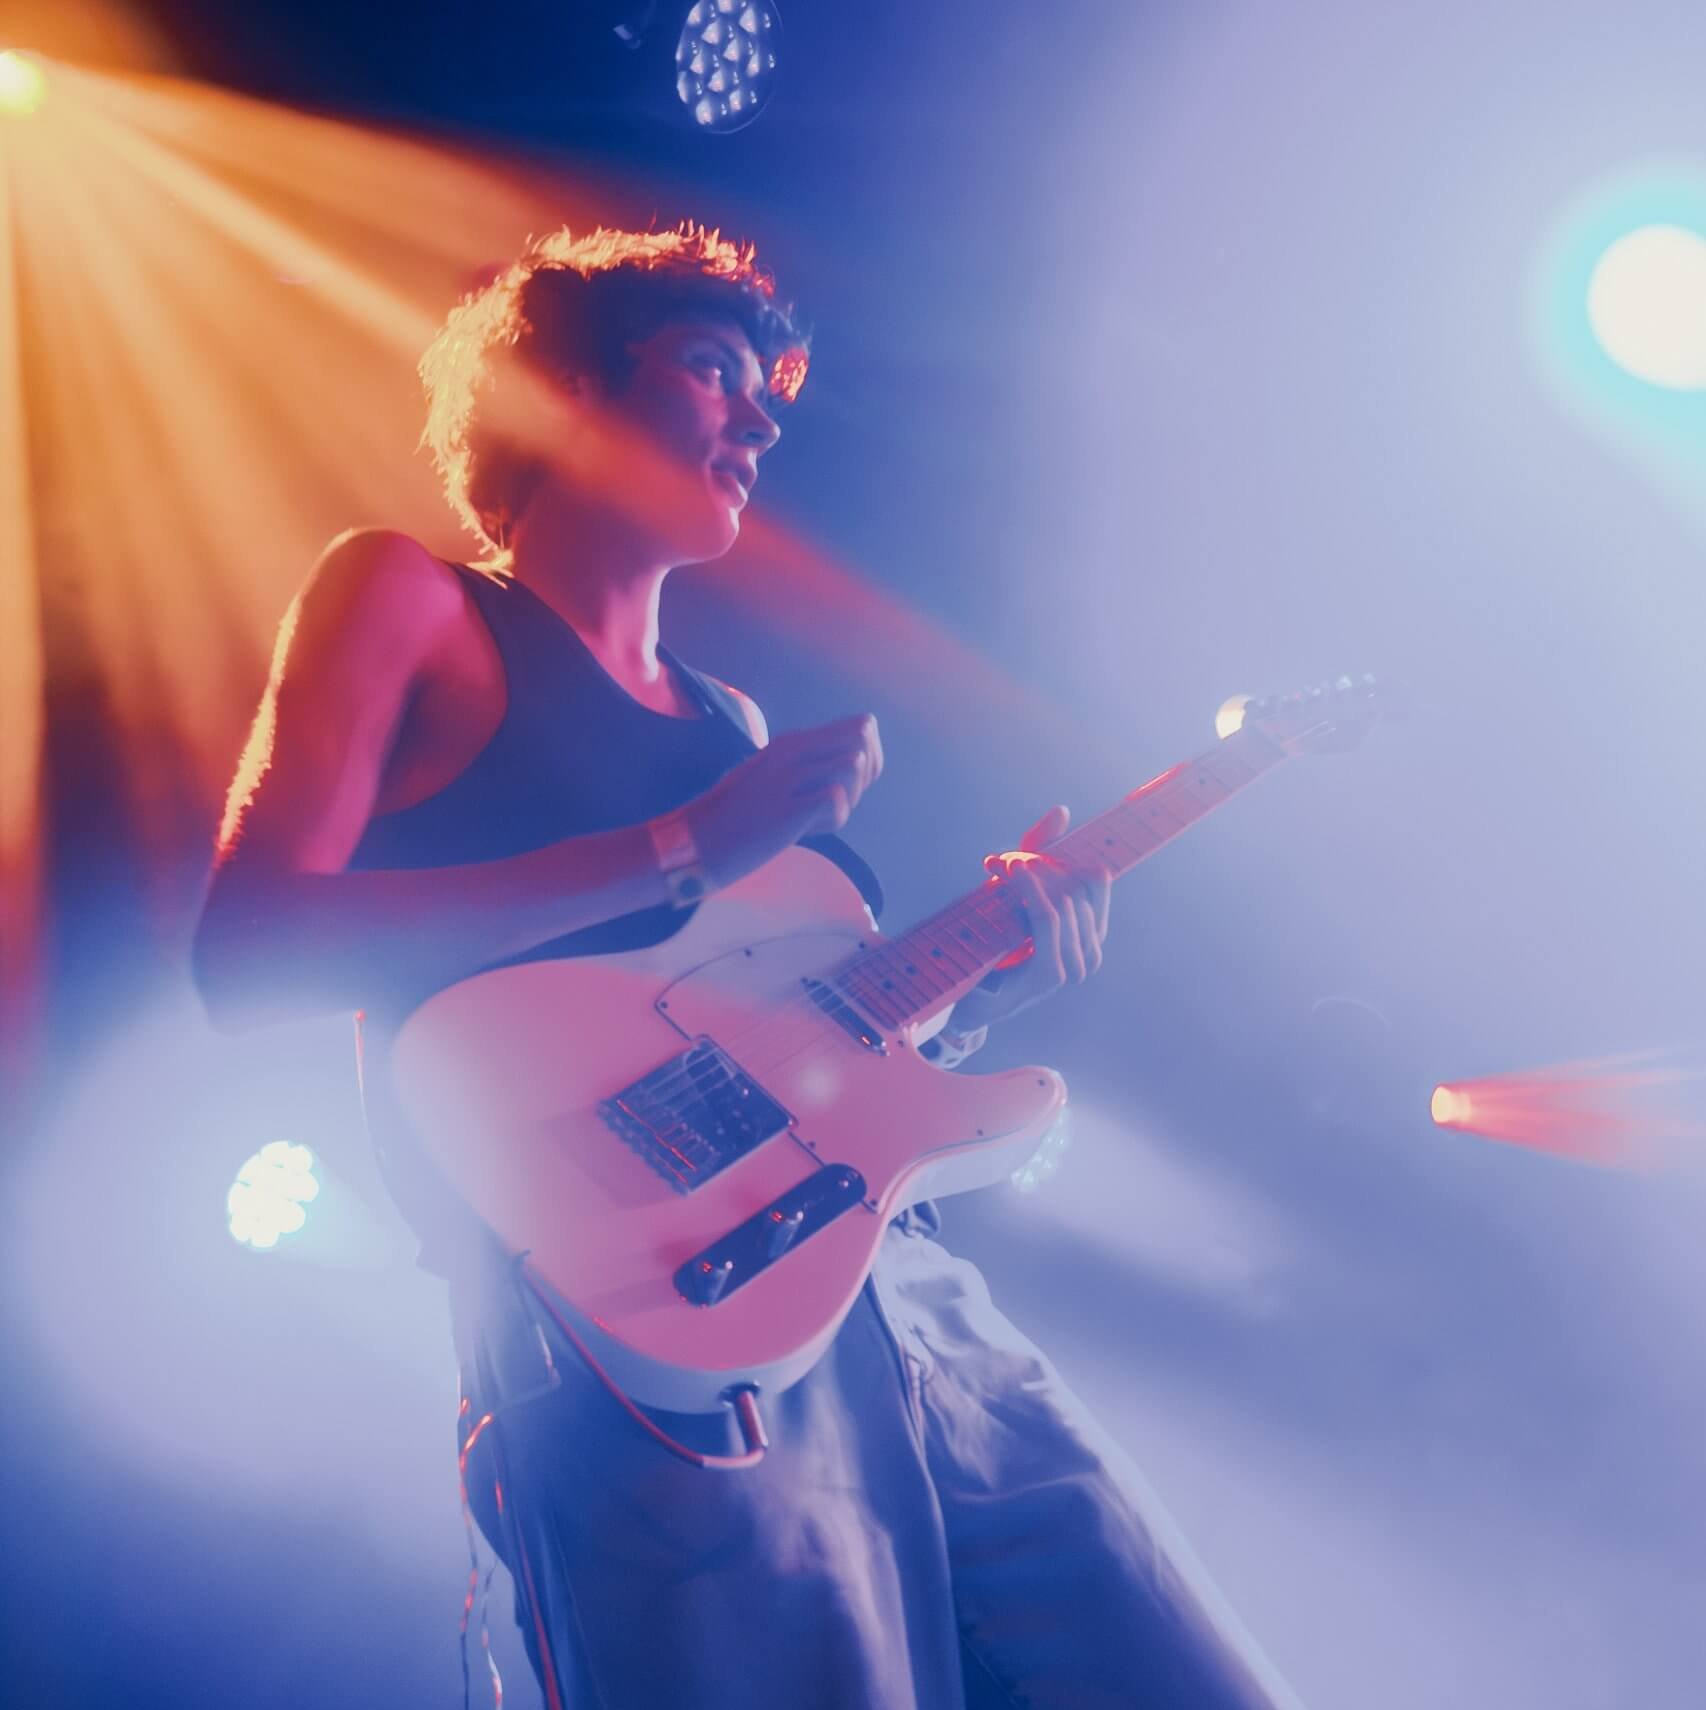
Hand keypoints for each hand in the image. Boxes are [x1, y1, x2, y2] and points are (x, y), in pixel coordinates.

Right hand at [683, 714, 883, 889]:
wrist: (697, 841)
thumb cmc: (738, 814)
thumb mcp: (775, 775)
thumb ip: (813, 764)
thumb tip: (860, 761)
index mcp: (793, 741)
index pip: (862, 727)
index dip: (870, 760)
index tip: (846, 786)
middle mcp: (792, 750)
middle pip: (863, 741)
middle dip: (863, 778)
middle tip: (836, 802)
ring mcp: (788, 777)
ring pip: (853, 769)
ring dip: (847, 801)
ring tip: (816, 817)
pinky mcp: (786, 808)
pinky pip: (836, 802)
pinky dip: (832, 821)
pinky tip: (807, 829)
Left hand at [947, 805, 1112, 1029]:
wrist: (971, 998)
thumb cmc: (996, 945)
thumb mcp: (1019, 892)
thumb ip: (1040, 850)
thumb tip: (1062, 810)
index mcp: (1092, 933)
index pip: (1095, 880)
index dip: (1063, 858)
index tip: (1024, 854)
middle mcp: (1092, 951)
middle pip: (1075, 886)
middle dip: (1040, 867)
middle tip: (1004, 861)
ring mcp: (1078, 965)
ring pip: (1062, 899)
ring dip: (1031, 877)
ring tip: (1003, 868)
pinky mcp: (1055, 973)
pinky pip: (1047, 918)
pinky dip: (1031, 892)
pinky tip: (1015, 876)